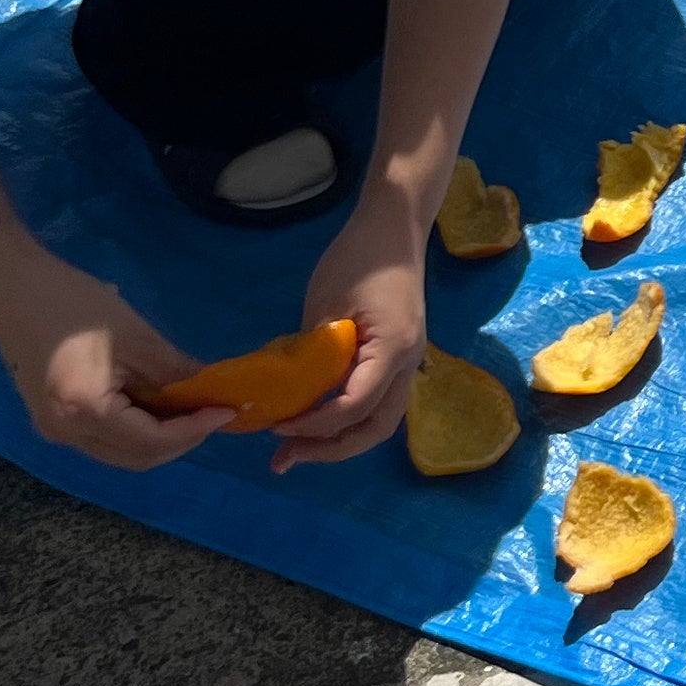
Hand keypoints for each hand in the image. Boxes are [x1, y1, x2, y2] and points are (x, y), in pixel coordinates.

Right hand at [0, 262, 234, 471]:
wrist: (13, 289)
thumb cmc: (74, 305)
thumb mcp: (136, 336)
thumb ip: (175, 371)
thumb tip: (212, 390)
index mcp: (85, 412)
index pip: (152, 441)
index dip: (195, 430)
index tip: (227, 410)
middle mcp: (66, 433)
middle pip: (136, 457)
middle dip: (180, 440)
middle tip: (211, 412)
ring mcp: (54, 430)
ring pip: (119, 452)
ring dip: (158, 438)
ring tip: (189, 408)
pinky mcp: (50, 419)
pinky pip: (102, 439)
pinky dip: (134, 430)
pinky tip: (156, 404)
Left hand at [275, 189, 430, 472]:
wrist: (393, 227)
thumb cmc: (358, 259)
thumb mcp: (326, 305)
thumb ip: (313, 354)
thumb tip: (286, 395)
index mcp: (392, 349)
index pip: (355, 406)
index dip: (315, 425)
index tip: (277, 428)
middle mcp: (408, 364)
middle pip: (376, 428)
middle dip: (332, 449)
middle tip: (287, 457)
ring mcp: (408, 361)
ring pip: (381, 420)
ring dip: (342, 440)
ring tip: (299, 449)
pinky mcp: (398, 355)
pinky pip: (377, 399)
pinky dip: (349, 417)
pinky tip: (319, 418)